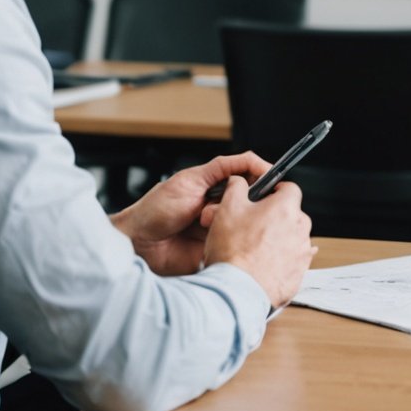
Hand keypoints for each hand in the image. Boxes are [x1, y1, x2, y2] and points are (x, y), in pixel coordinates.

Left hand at [111, 151, 272, 275]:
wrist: (137, 244)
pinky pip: (235, 246)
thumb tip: (253, 160)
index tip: (272, 181)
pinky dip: (233, 242)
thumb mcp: (189, 180)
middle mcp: (223, 209)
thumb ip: (220, 168)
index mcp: (218, 188)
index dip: (262, 179)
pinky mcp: (219, 251)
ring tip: (205, 222)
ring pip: (246, 224)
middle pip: (252, 202)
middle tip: (225, 203)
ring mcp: (221, 231)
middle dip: (246, 202)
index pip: (250, 179)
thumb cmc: (155, 210)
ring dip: (232, 221)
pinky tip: (220, 239)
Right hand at [204, 178, 317, 307]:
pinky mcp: (299, 275)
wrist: (236, 290)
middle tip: (253, 226)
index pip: (290, 188)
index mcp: (286, 208)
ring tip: (254, 250)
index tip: (265, 196)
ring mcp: (302, 253)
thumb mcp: (227, 209)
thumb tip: (238, 181)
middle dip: (275, 217)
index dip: (275, 190)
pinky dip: (280, 262)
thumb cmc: (232, 251)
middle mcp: (301, 229)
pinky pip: (292, 262)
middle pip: (292, 214)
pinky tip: (261, 265)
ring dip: (279, 240)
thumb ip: (236, 188)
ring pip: (292, 239)